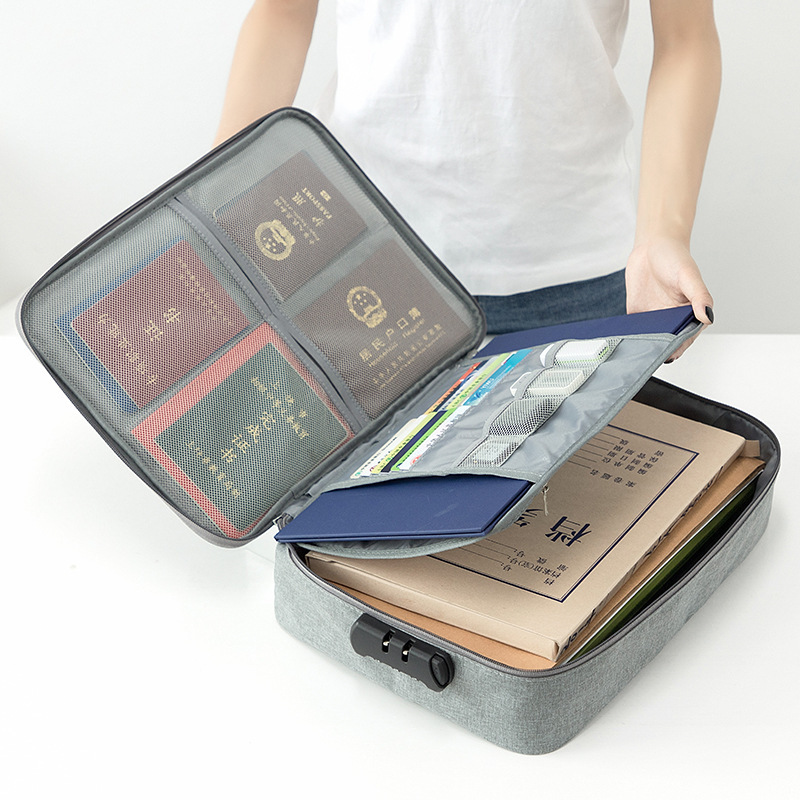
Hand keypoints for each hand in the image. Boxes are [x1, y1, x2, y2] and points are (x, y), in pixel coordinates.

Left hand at [625, 236, 713, 359]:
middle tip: (649, 357)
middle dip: (659, 350)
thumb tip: (708, 316)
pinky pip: (633, 330)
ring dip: (644, 346)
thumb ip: (699, 296)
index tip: (670, 355)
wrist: (652, 247)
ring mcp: (654, 318)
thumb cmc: (675, 258)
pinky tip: (622, 342)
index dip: (679, 346)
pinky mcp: (638, 315)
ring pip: (650, 339)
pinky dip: (629, 337)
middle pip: (667, 341)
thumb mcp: (689, 276)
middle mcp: (673, 318)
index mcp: (690, 313)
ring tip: (635, 353)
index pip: (686, 336)